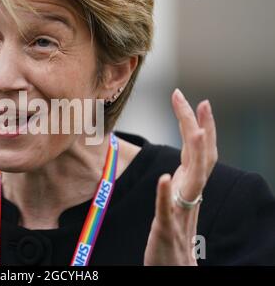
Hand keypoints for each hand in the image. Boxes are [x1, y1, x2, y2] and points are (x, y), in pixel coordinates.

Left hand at [144, 88, 217, 265]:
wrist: (173, 265)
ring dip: (196, 154)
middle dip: (200, 127)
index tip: (194, 100)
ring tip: (195, 131)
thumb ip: (178, 182)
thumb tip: (178, 165)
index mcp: (189, 186)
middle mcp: (190, 195)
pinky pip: (167, 209)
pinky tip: (165, 178)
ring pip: (194, 180)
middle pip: (200, 157)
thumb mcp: (175, 201)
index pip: (197, 150)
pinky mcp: (166, 228)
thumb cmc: (172, 233)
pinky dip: (166, 193)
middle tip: (197, 101)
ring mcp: (180, 211)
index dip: (198, 125)